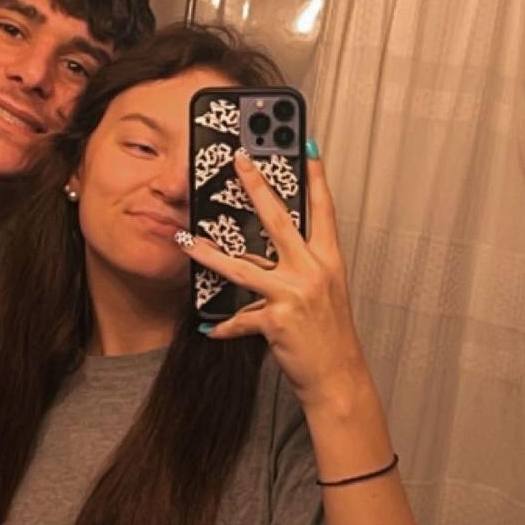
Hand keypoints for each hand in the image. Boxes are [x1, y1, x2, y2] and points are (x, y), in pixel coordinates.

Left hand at [179, 146, 367, 408]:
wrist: (338, 377)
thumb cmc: (330, 335)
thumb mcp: (325, 292)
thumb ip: (301, 267)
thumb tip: (267, 251)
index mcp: (329, 261)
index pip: (323, 210)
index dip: (316, 177)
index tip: (307, 147)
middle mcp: (313, 271)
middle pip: (279, 220)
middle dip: (257, 186)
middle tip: (240, 160)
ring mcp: (294, 294)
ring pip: (243, 266)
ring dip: (209, 253)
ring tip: (186, 240)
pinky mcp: (277, 319)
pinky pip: (241, 318)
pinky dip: (225, 326)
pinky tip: (211, 328)